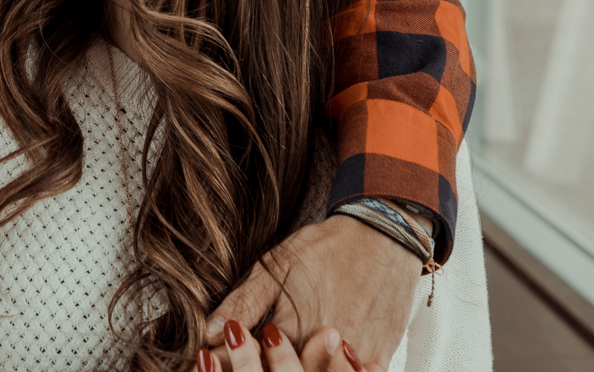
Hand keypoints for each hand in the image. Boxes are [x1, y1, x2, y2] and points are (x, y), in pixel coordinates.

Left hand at [203, 215, 417, 366]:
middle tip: (248, 361)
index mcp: (293, 326)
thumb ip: (243, 302)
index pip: (254, 363)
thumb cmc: (326, 248)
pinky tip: (321, 367)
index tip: (217, 362)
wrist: (383, 235)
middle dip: (263, 371)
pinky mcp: (379, 357)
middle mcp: (323, 346)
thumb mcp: (275, 266)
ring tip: (280, 363)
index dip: (232, 366)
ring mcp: (353, 355)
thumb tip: (211, 332)